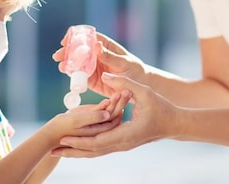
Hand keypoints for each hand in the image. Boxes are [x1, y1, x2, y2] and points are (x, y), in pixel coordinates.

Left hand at [52, 73, 177, 157]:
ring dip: (77, 153)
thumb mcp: (144, 92)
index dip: (80, 141)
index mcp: (127, 134)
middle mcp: (123, 143)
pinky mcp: (122, 143)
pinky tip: (76, 147)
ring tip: (59, 152)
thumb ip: (124, 83)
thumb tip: (106, 74)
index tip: (64, 139)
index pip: (99, 141)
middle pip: (93, 152)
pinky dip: (87, 149)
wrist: (175, 124)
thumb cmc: (162, 108)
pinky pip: (101, 148)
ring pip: (96, 153)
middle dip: (73, 152)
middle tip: (53, 151)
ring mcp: (122, 145)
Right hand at [53, 31, 146, 97]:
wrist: (138, 89)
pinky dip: (73, 75)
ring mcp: (94, 68)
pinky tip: (67, 74)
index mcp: (105, 46)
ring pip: (77, 63)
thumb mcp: (124, 63)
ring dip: (68, 64)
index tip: (66, 40)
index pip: (88, 37)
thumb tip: (96, 45)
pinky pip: (80, 77)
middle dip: (67, 52)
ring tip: (61, 67)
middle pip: (79, 50)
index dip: (76, 37)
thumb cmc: (135, 71)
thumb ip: (110, 57)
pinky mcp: (92, 80)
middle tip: (58, 56)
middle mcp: (97, 55)